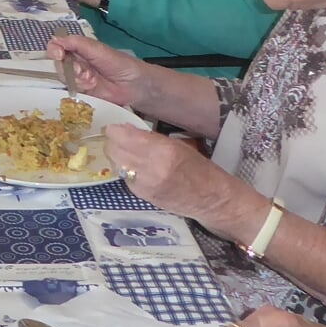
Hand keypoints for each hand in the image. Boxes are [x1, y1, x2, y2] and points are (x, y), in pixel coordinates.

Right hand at [46, 35, 150, 109]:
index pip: (57, 47)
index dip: (54, 50)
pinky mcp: (82, 93)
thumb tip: (55, 40)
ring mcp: (78, 79)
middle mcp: (75, 63)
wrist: (134, 85)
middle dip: (68, 68)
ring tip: (92, 80)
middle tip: (82, 72)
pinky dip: (79, 89)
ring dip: (76, 79)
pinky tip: (92, 87)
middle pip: (58, 64)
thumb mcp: (98, 49)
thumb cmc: (119, 63)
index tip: (58, 54)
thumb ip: (77, 43)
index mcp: (78, 49)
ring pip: (64, 78)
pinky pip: (71, 92)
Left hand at [105, 124, 254, 230]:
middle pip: (114, 150)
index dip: (115, 130)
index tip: (116, 127)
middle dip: (113, 142)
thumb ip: (151, 139)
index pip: (122, 136)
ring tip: (127, 152)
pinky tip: (135, 167)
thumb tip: (127, 130)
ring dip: (117, 156)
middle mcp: (151, 168)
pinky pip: (124, 178)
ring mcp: (145, 185)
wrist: (212, 199)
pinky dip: (125, 170)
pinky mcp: (142, 196)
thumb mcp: (177, 145)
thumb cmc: (199, 168)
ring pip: (115, 164)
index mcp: (163, 150)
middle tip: (119, 138)